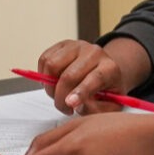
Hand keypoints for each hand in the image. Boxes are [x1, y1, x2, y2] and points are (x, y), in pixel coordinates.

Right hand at [37, 38, 151, 114]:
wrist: (104, 71)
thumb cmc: (106, 91)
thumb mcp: (110, 106)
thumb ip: (96, 110)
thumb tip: (75, 105)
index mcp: (110, 68)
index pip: (95, 78)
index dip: (81, 92)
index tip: (69, 104)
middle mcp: (94, 53)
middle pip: (69, 75)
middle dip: (60, 97)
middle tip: (64, 108)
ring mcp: (77, 46)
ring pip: (52, 65)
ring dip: (49, 86)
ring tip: (58, 94)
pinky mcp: (63, 44)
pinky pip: (44, 59)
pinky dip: (43, 75)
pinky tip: (53, 83)